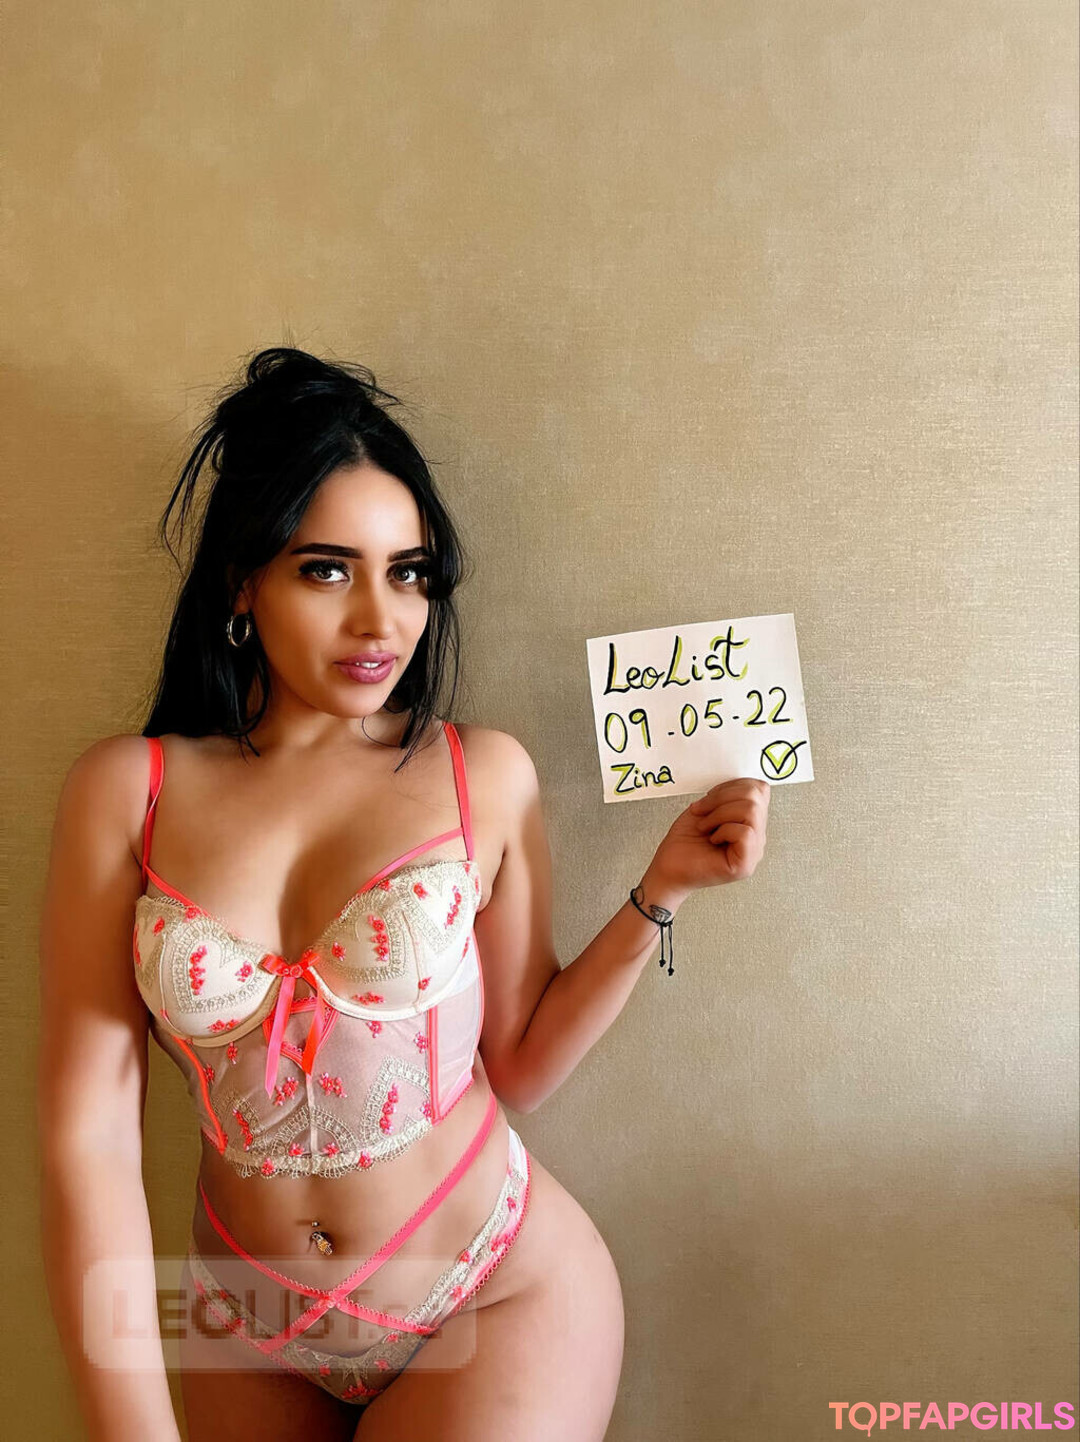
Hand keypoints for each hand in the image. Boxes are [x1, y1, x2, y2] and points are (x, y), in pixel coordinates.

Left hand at [650, 777, 770, 893]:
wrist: (668, 868)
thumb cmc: (684, 841)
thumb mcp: (707, 808)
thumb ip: (728, 795)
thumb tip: (743, 784)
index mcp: (750, 822)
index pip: (760, 790)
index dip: (733, 785)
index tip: (709, 798)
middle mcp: (757, 837)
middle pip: (756, 797)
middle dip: (721, 798)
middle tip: (701, 812)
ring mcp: (754, 852)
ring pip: (751, 811)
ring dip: (719, 813)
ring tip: (705, 826)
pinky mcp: (745, 865)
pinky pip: (746, 833)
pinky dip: (723, 830)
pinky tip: (712, 839)